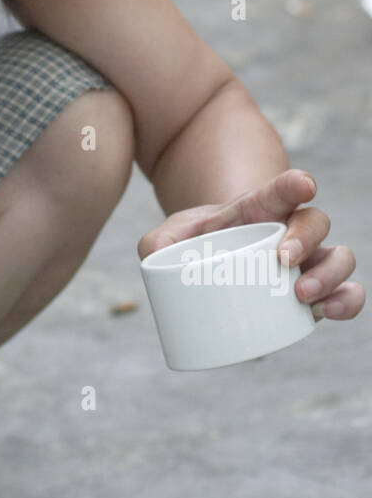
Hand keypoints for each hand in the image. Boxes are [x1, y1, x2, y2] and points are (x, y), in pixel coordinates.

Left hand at [137, 168, 363, 321]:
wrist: (217, 267)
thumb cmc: (201, 244)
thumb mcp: (174, 236)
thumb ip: (158, 241)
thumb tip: (151, 254)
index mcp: (262, 209)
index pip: (282, 190)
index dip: (293, 184)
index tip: (304, 184)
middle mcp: (292, 232)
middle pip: (315, 223)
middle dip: (305, 239)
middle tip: (283, 261)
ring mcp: (309, 262)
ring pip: (340, 258)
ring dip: (330, 276)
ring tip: (303, 296)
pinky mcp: (315, 293)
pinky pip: (346, 294)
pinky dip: (345, 303)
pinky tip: (329, 312)